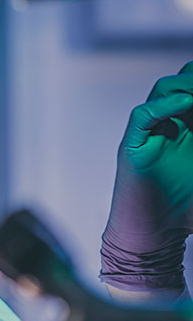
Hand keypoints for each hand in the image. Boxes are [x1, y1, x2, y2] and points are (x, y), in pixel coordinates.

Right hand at [102, 62, 192, 290]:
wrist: (153, 238)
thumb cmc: (183, 213)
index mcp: (190, 128)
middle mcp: (170, 125)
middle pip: (181, 82)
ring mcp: (150, 134)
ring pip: (162, 91)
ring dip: (185, 87)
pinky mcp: (132, 147)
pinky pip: (143, 116)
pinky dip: (162, 106)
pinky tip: (185, 104)